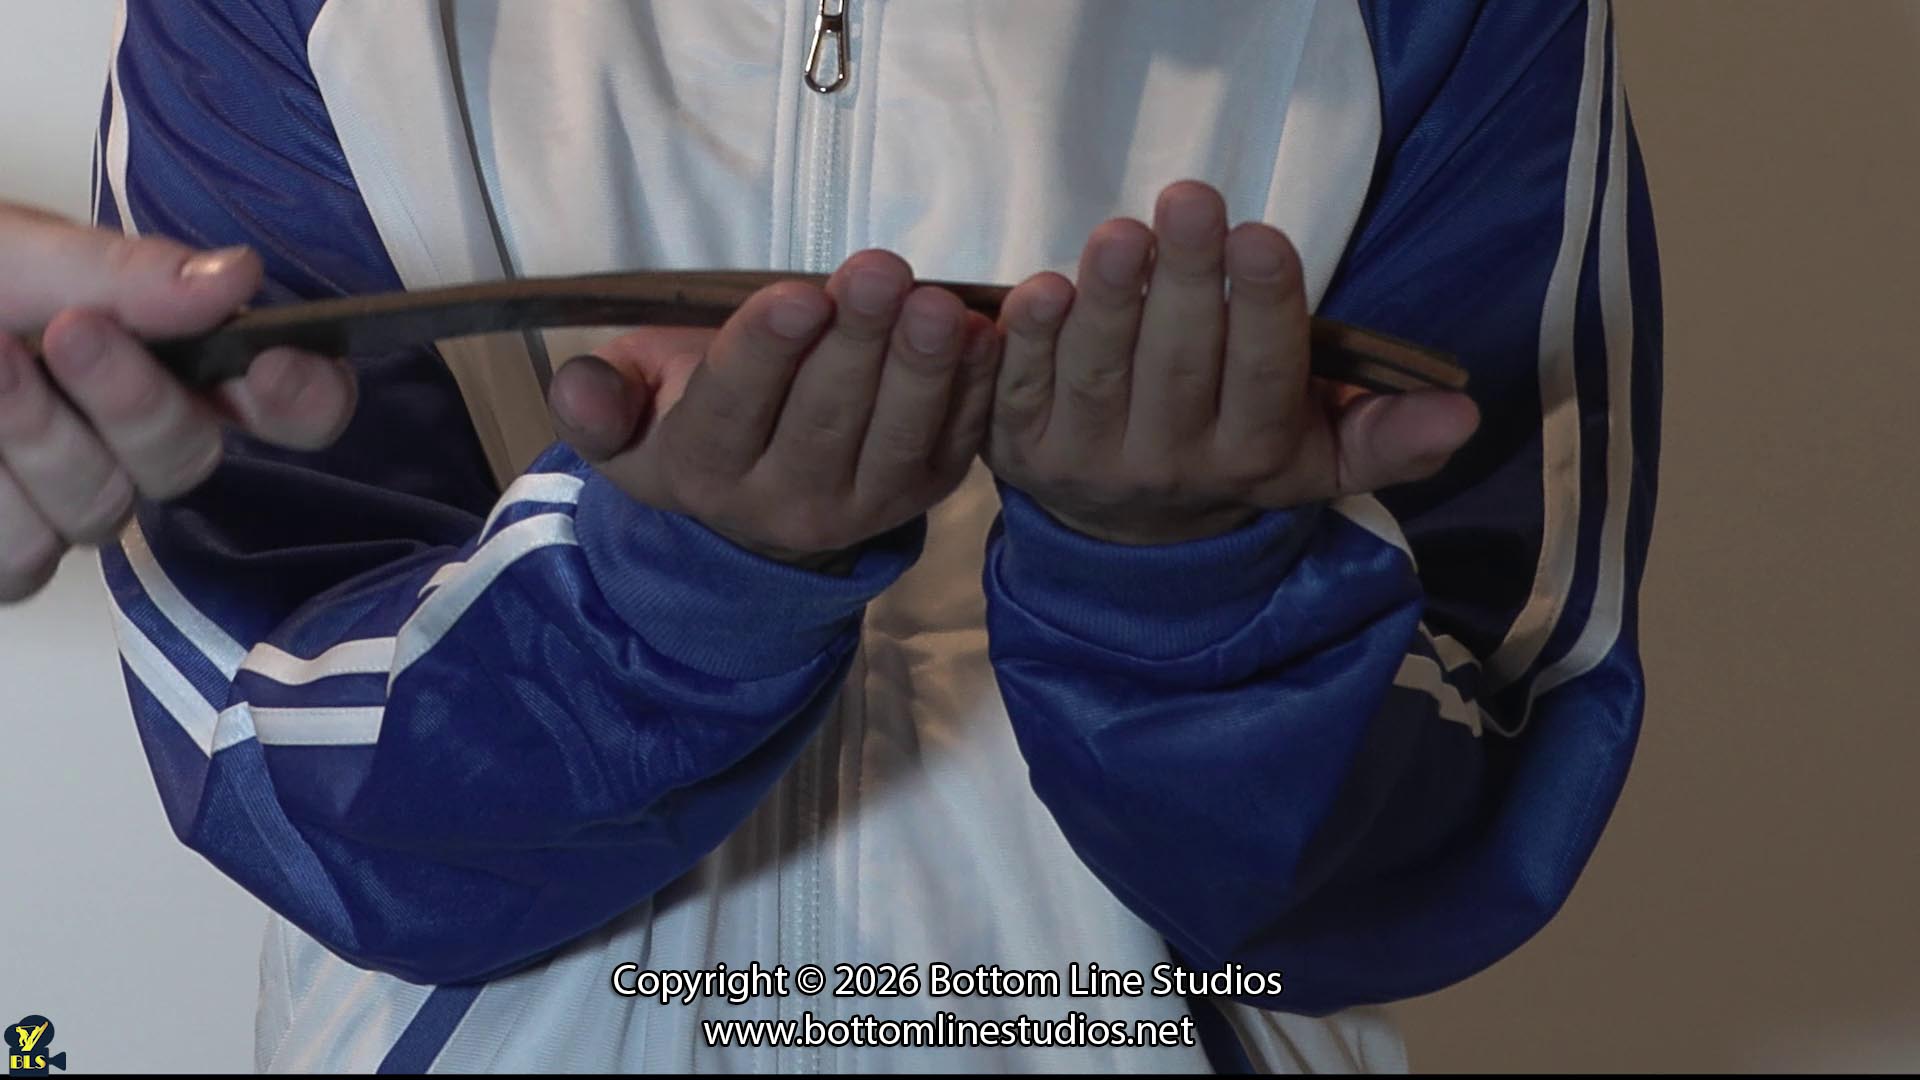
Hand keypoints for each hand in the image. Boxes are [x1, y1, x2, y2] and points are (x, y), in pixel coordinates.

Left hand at [0, 203, 355, 600]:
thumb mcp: (12, 252)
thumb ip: (125, 273)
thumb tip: (239, 276)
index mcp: (162, 357)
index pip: (287, 401)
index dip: (303, 394)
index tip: (269, 364)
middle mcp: (128, 441)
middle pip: (189, 462)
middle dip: (132, 400)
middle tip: (70, 332)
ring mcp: (62, 506)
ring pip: (97, 517)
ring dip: (31, 441)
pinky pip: (16, 560)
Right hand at [547, 250, 1000, 568]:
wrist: (757, 509)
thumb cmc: (688, 422)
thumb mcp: (624, 420)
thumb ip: (598, 401)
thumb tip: (575, 384)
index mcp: (705, 471)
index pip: (733, 410)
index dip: (765, 352)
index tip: (796, 294)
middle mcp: (785, 502)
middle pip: (825, 420)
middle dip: (855, 342)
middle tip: (879, 271)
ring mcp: (864, 505)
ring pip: (897, 437)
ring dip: (922, 368)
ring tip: (936, 304)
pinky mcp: (925, 492)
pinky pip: (956, 441)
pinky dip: (973, 387)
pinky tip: (985, 331)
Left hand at [986, 180, 1480, 545]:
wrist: (1126, 528)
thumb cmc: (1234, 447)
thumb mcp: (1317, 455)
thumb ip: (1387, 436)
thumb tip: (1464, 413)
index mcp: (1251, 455)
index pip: (1264, 380)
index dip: (1263, 310)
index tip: (1263, 236)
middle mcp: (1170, 466)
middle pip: (1178, 369)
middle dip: (1184, 283)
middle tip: (1188, 200)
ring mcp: (1089, 461)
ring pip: (1098, 377)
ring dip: (1106, 303)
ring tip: (1118, 234)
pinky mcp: (1019, 449)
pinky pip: (1016, 393)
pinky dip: (1021, 345)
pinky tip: (1035, 289)